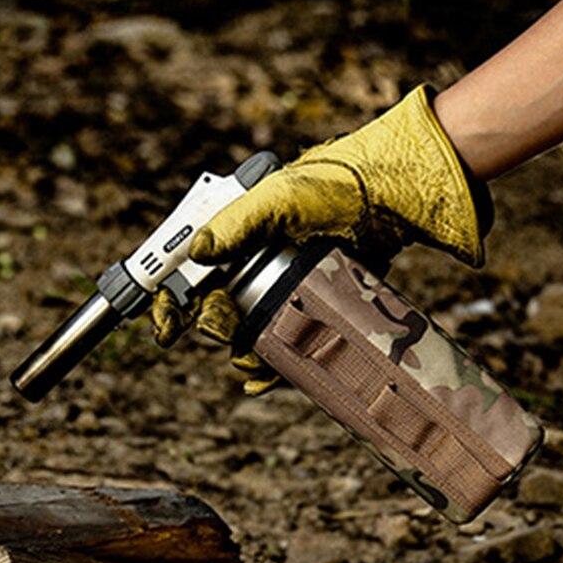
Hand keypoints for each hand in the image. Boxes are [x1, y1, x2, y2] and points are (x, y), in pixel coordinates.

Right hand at [151, 84, 491, 389]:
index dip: (169, 301)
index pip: (187, 273)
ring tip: (250, 364)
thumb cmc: (335, 184)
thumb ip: (236, 225)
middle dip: (213, 328)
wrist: (397, 194)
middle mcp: (252, 262)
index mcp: (233, 235)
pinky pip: (284, 339)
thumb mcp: (280, 199)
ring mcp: (282, 285)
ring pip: (248, 331)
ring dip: (242, 353)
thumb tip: (196, 254)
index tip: (165, 328)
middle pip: (215, 308)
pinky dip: (272, 363)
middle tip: (225, 333)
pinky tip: (263, 378)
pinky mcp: (312, 302)